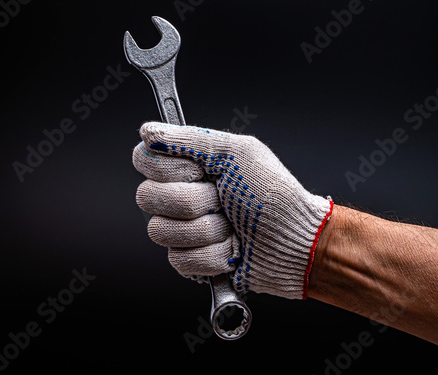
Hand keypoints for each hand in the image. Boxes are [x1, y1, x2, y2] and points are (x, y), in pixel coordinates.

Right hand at [133, 122, 332, 298]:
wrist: (294, 241)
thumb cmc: (274, 196)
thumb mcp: (237, 153)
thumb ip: (190, 139)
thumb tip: (148, 131)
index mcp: (187, 167)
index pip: (143, 159)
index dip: (168, 168)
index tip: (200, 171)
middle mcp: (178, 196)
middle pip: (146, 197)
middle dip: (194, 200)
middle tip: (223, 199)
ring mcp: (182, 230)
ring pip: (161, 231)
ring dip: (207, 229)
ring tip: (232, 226)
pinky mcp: (189, 261)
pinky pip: (179, 259)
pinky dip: (213, 255)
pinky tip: (231, 249)